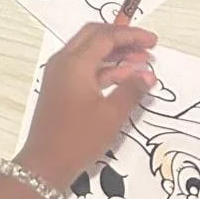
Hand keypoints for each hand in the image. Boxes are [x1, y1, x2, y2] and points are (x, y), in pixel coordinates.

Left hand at [18, 23, 156, 193]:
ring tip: (142, 63)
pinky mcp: (61, 88)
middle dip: (122, 39)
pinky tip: (126, 79)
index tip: (153, 41)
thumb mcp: (111, 115)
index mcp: (74, 63)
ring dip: (115, 54)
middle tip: (147, 47)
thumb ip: (132, 90)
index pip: (105, 36)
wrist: (46, 163)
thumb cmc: (79, 138)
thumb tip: (148, 75)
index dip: (131, 35)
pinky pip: (85, 68)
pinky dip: (105, 69)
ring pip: (89, 52)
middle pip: (94, 37)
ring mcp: (60, 74)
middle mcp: (63, 62)